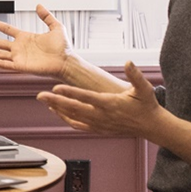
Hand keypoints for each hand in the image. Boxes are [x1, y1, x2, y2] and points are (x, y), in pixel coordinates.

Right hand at [0, 4, 69, 76]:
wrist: (67, 61)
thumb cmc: (64, 48)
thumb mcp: (55, 27)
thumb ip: (46, 16)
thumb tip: (39, 5)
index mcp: (25, 38)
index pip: (6, 30)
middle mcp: (19, 48)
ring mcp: (19, 57)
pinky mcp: (20, 66)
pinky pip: (3, 63)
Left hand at [37, 62, 161, 136]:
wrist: (151, 126)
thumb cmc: (147, 105)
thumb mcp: (144, 88)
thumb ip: (135, 75)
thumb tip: (129, 62)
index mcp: (110, 104)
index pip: (86, 97)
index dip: (70, 92)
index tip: (56, 87)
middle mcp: (102, 116)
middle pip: (74, 108)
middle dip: (55, 101)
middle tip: (40, 95)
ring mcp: (99, 124)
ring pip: (74, 118)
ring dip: (58, 109)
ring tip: (45, 101)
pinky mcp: (99, 129)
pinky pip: (79, 126)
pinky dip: (66, 119)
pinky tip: (57, 112)